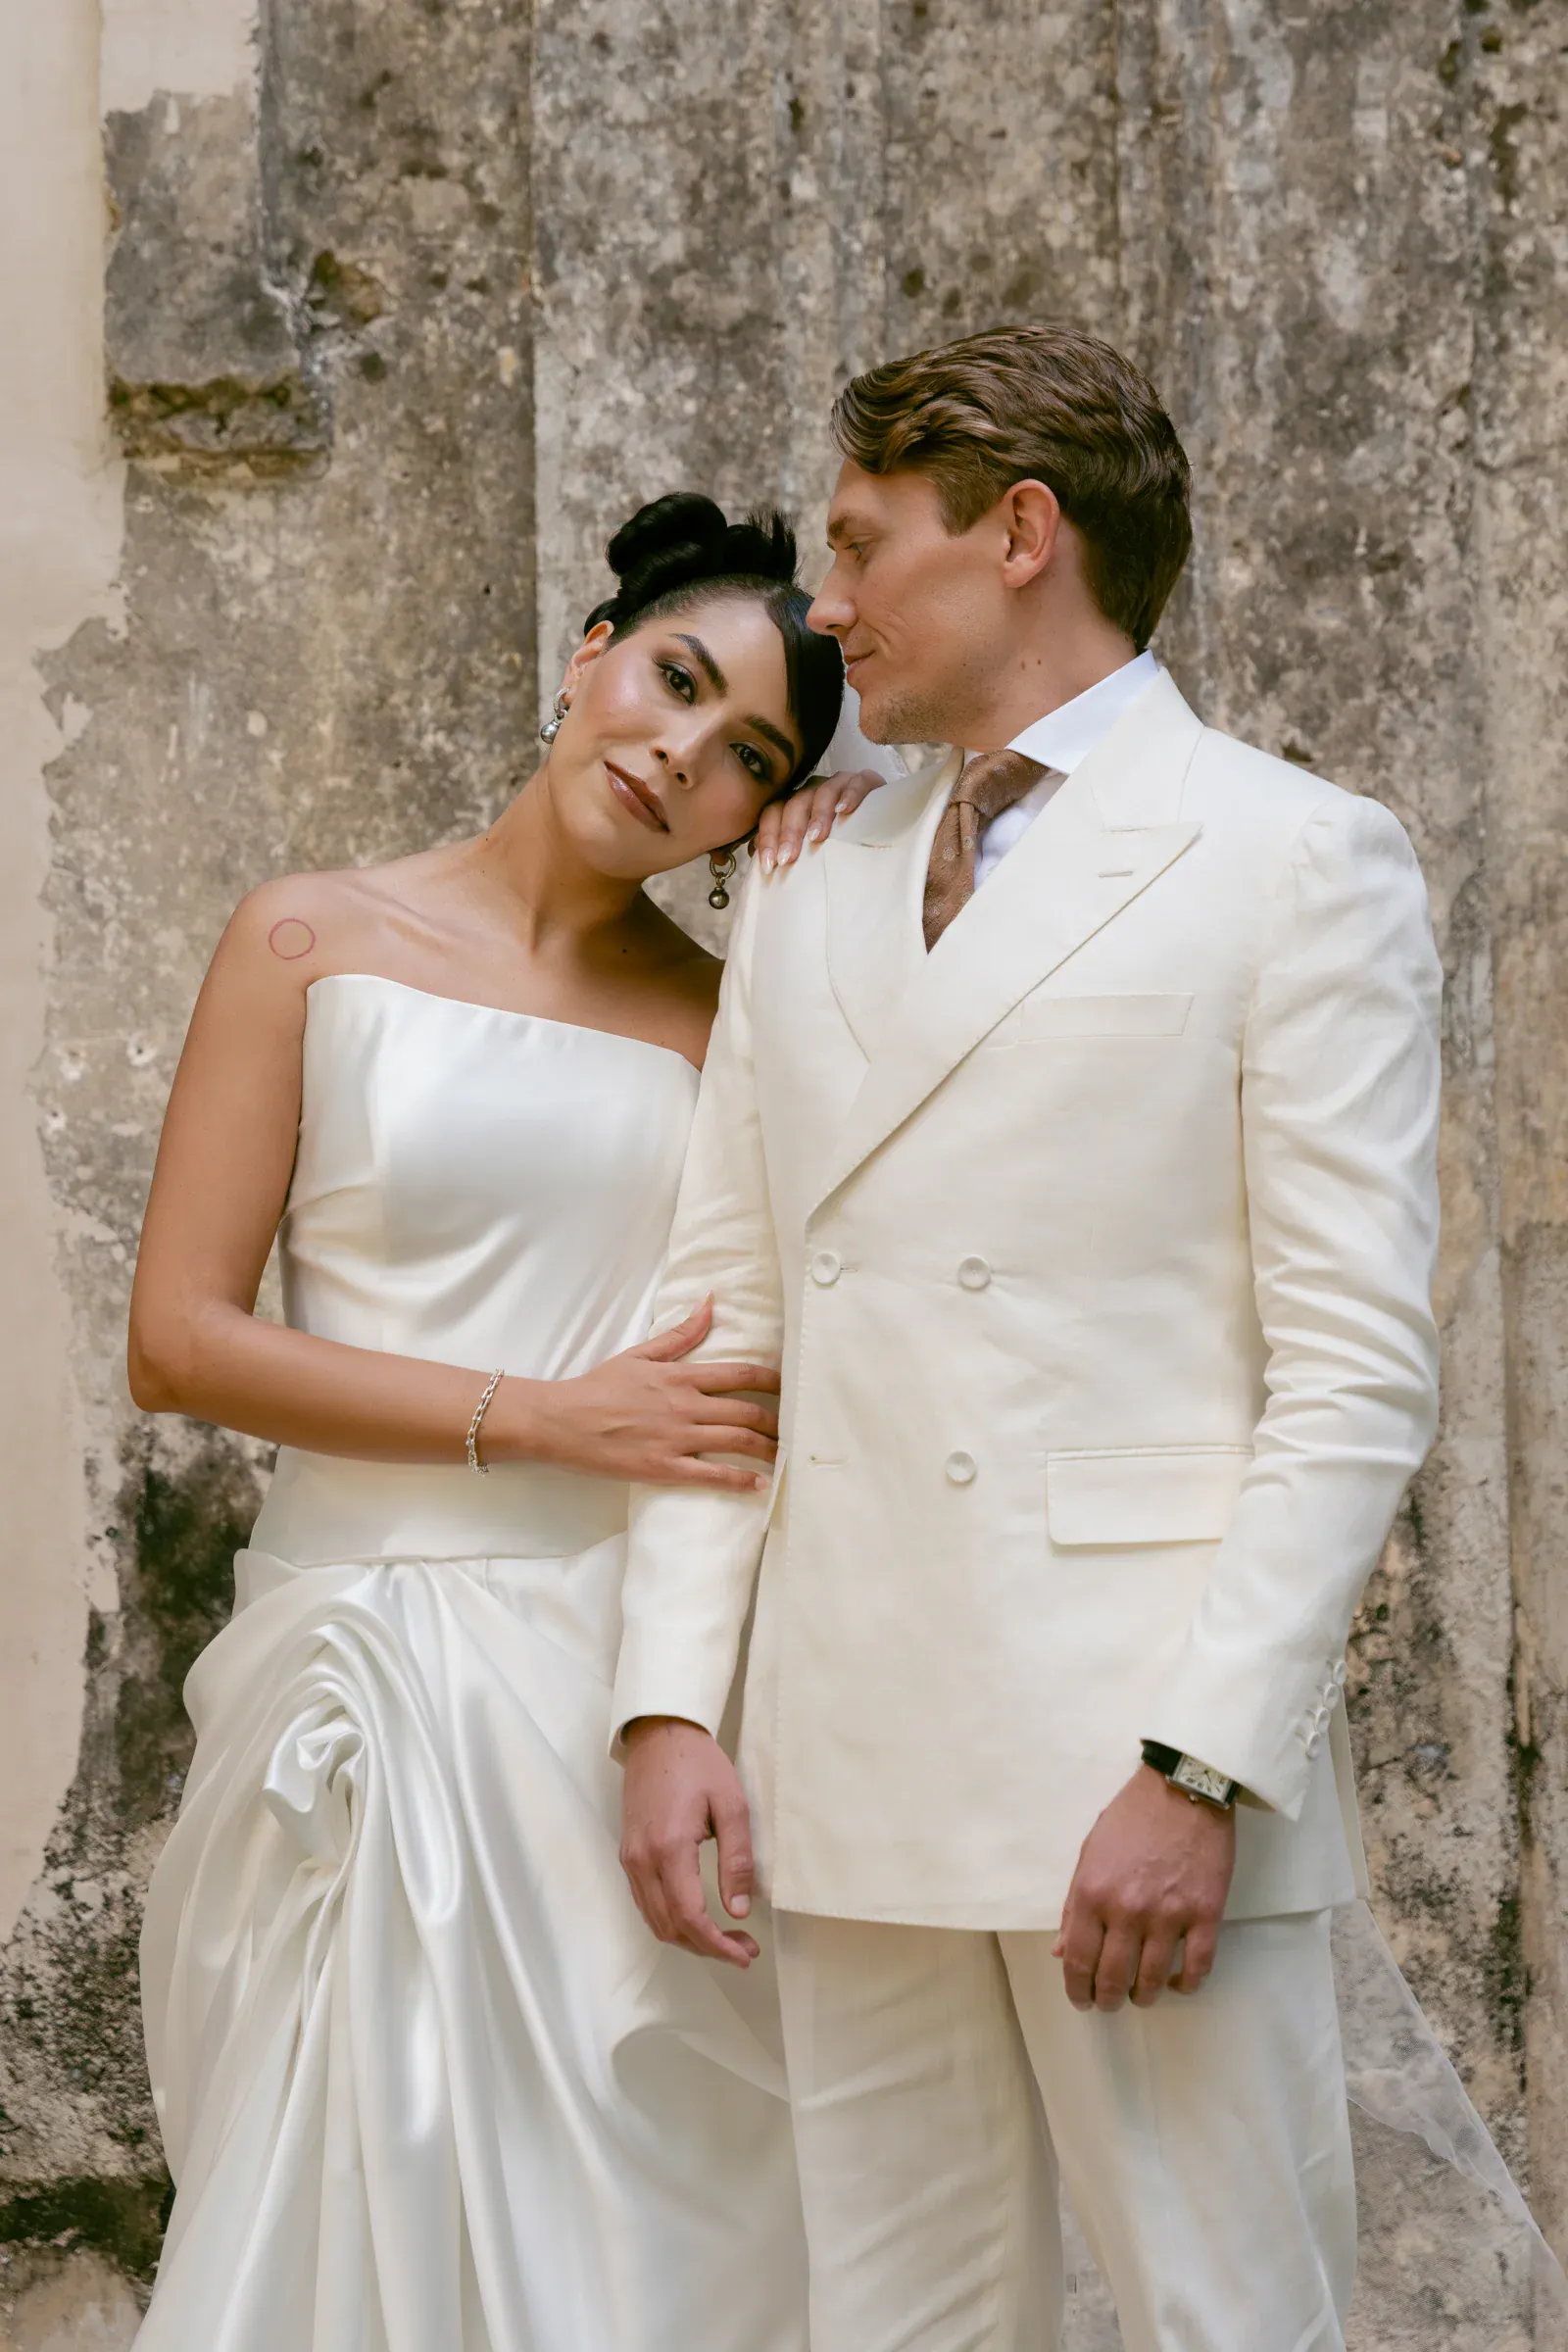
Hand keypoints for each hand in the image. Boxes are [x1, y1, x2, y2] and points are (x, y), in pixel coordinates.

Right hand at [506, 1298, 778, 1490]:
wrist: (562, 1421)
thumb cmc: (598, 1387)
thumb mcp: (640, 1354)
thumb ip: (680, 1334)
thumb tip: (710, 1303)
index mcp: (680, 1377)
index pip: (739, 1374)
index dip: (772, 1381)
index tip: (790, 1387)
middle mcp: (685, 1406)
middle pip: (747, 1410)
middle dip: (777, 1420)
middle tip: (795, 1427)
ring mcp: (677, 1438)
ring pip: (737, 1441)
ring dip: (768, 1449)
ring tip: (786, 1456)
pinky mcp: (665, 1468)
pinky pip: (712, 1475)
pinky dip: (741, 1480)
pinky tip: (761, 1485)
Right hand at [620, 1717, 759, 1967]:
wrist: (658, 1735)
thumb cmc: (698, 1763)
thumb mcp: (732, 1804)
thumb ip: (737, 1860)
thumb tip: (738, 1910)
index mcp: (669, 1847)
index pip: (690, 1917)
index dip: (718, 1945)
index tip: (745, 1954)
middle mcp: (642, 1859)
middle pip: (670, 1927)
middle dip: (707, 1947)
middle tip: (744, 1948)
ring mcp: (630, 1859)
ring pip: (655, 1920)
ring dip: (689, 1939)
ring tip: (726, 1938)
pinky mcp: (628, 1854)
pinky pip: (645, 1903)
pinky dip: (671, 1921)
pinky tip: (697, 1918)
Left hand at [755, 769, 887, 873]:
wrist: (880, 826)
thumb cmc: (841, 842)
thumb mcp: (810, 847)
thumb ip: (787, 848)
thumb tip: (755, 858)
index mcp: (795, 804)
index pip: (773, 813)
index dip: (768, 837)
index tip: (769, 865)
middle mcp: (812, 791)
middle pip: (794, 804)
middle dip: (789, 832)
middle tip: (788, 858)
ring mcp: (838, 783)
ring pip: (821, 792)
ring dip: (817, 815)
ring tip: (816, 837)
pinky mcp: (865, 781)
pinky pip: (856, 782)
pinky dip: (849, 795)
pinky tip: (845, 810)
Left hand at [1053, 1764, 1236, 2011]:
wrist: (1183, 1788)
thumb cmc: (1131, 1817)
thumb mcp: (1089, 1853)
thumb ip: (1073, 1905)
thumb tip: (1061, 1950)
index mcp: (1091, 1893)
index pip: (1077, 1960)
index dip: (1077, 1989)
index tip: (1081, 1999)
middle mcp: (1126, 1911)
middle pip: (1113, 1978)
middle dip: (1108, 1999)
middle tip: (1110, 2002)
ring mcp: (1168, 1915)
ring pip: (1153, 1979)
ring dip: (1145, 1995)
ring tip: (1142, 1994)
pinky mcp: (1205, 1914)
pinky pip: (1197, 1967)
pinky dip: (1186, 1984)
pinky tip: (1178, 1983)